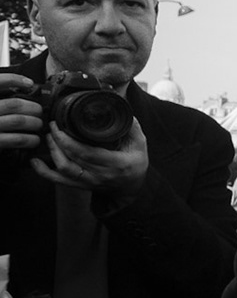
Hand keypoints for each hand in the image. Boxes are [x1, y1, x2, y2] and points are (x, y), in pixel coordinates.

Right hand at [0, 74, 42, 152]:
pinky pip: (17, 139)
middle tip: (39, 112)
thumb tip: (23, 87)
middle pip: (14, 104)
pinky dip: (30, 139)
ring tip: (38, 125)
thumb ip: (0, 95)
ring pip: (18, 121)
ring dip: (34, 123)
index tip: (29, 83)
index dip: (13, 80)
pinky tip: (34, 140)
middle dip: (33, 108)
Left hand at [31, 118, 148, 196]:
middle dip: (57, 141)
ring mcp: (88, 181)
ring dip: (52, 152)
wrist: (131, 189)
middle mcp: (100, 175)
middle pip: (71, 159)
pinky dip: (44, 171)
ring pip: (64, 169)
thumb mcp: (140, 145)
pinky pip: (58, 180)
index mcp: (115, 163)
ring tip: (48, 137)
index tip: (59, 125)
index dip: (68, 140)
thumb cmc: (135, 165)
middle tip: (52, 126)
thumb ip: (131, 127)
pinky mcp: (79, 185)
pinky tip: (35, 161)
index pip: (86, 153)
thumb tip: (120, 108)